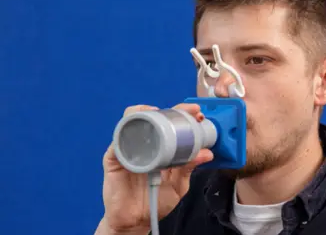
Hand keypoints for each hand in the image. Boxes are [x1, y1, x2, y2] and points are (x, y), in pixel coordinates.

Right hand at [96, 104, 213, 234]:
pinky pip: (117, 143)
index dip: (183, 114)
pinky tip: (137, 134)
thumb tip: (207, 153)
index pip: (170, 123)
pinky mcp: (113, 159)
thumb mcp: (179, 184)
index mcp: (161, 146)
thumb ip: (189, 167)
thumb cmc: (156, 200)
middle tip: (187, 112)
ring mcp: (128, 149)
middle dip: (170, 110)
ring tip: (158, 113)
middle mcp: (144, 143)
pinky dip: (125, 135)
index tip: (197, 113)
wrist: (137, 221)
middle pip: (152, 116)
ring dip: (144, 112)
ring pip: (130, 121)